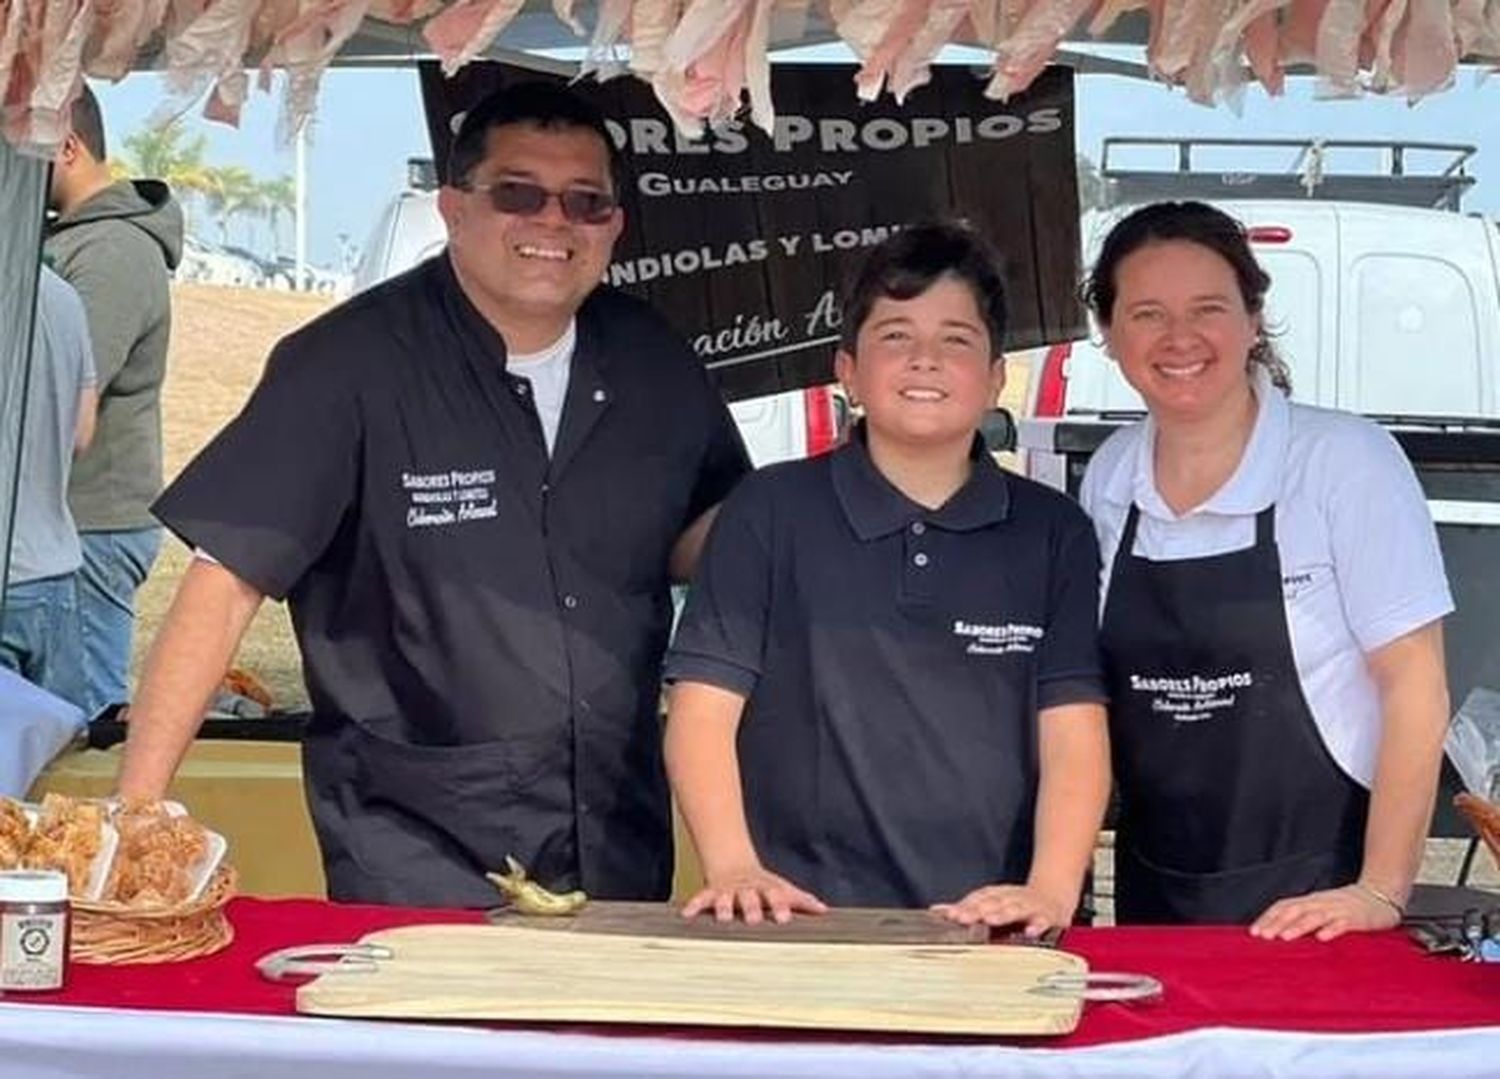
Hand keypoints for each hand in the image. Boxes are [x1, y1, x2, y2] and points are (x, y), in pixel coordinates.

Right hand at [680, 865, 827, 924]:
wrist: (733, 864)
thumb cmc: (763, 885)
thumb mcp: (783, 888)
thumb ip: (801, 900)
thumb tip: (823, 910)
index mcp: (766, 888)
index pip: (775, 895)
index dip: (780, 906)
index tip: (784, 918)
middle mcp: (747, 889)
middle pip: (749, 897)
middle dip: (750, 908)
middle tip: (753, 920)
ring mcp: (728, 890)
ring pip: (725, 898)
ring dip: (724, 907)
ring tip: (723, 917)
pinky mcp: (711, 893)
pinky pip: (700, 898)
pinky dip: (693, 905)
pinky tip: (686, 915)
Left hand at [931, 884, 1072, 936]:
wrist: (1052, 896)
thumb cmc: (1015, 904)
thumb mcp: (990, 903)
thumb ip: (966, 909)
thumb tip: (935, 911)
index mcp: (994, 896)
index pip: (976, 900)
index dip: (963, 907)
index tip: (949, 915)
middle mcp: (1009, 899)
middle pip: (991, 903)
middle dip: (976, 910)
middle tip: (962, 918)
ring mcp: (1028, 906)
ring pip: (1014, 909)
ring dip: (1002, 914)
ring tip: (990, 920)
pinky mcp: (1046, 916)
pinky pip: (1042, 921)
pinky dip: (1036, 925)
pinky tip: (1030, 932)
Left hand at [1250, 884, 1402, 941]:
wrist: (1379, 895)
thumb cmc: (1345, 907)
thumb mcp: (1321, 909)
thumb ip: (1303, 918)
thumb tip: (1278, 932)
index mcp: (1310, 901)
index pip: (1284, 906)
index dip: (1268, 918)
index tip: (1254, 932)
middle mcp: (1320, 903)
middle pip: (1294, 910)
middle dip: (1277, 923)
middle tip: (1263, 937)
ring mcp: (1338, 909)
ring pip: (1315, 916)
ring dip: (1298, 927)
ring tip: (1285, 938)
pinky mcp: (1357, 918)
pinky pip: (1342, 923)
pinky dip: (1331, 929)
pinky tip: (1322, 938)